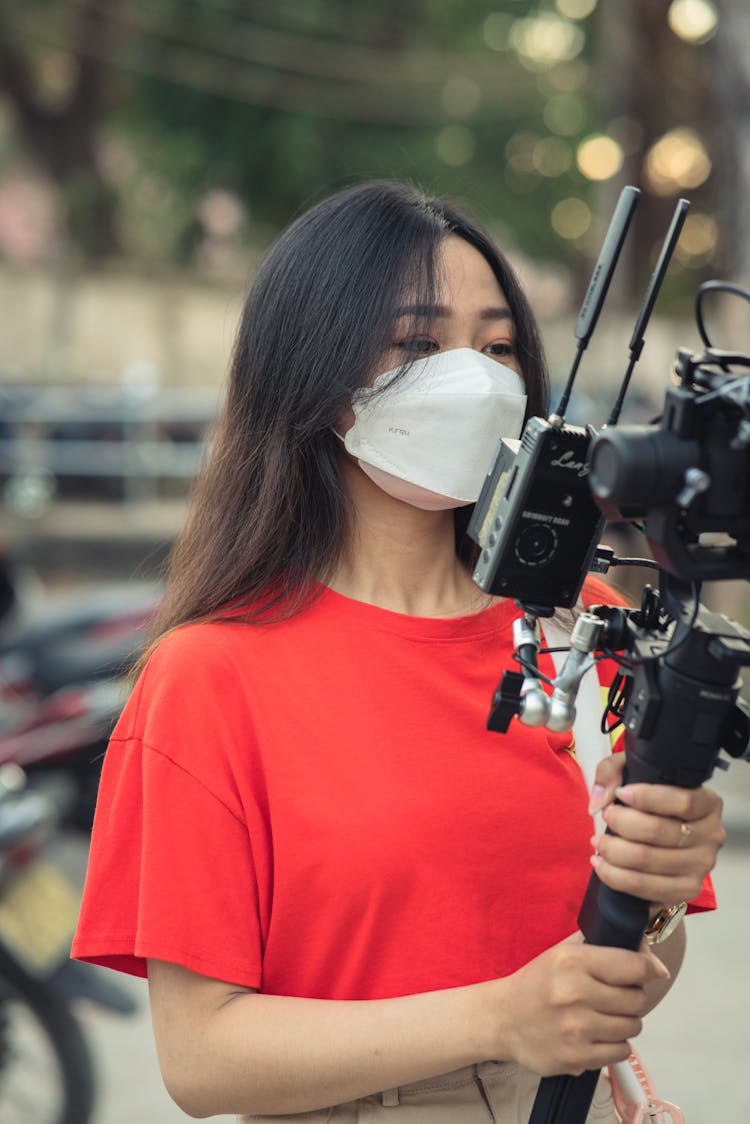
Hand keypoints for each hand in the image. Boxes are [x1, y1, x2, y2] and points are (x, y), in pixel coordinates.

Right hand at [500, 933, 666, 1075]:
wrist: (503, 1019)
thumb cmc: (538, 983)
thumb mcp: (565, 952)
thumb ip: (606, 945)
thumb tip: (652, 958)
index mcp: (572, 961)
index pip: (634, 966)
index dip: (646, 969)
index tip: (646, 971)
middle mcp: (574, 993)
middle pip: (637, 999)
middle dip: (632, 997)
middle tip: (615, 995)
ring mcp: (576, 1028)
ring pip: (633, 1027)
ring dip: (624, 1022)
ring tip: (603, 1015)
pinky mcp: (576, 1057)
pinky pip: (621, 1052)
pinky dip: (614, 1044)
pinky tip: (596, 1034)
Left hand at [588, 754, 725, 906]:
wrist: (658, 842)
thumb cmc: (648, 804)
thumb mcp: (632, 773)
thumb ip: (612, 772)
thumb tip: (599, 801)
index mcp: (708, 803)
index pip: (683, 801)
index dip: (647, 798)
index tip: (621, 793)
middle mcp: (711, 835)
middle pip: (659, 830)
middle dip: (622, 823)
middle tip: (606, 816)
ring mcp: (701, 866)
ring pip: (648, 859)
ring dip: (613, 850)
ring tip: (598, 842)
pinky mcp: (686, 890)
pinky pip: (645, 887)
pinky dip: (615, 876)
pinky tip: (601, 864)